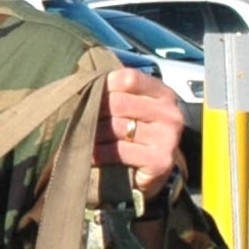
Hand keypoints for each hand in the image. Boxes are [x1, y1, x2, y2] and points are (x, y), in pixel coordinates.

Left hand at [95, 67, 182, 198]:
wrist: (156, 170)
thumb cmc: (137, 135)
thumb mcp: (134, 108)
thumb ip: (117, 93)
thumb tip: (82, 83)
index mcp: (163, 94)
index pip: (129, 79)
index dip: (104, 85)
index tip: (88, 93)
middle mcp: (169, 113)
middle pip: (119, 103)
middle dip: (94, 111)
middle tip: (78, 119)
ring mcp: (167, 137)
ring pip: (116, 127)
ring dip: (93, 133)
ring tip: (82, 137)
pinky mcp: (160, 160)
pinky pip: (119, 151)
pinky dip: (99, 154)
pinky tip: (91, 156)